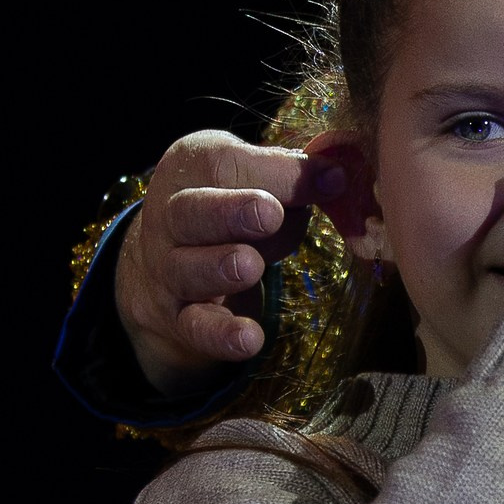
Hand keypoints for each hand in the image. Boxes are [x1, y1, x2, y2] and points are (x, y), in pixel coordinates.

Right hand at [113, 129, 349, 395]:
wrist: (166, 265)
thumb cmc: (229, 206)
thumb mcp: (253, 179)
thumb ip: (290, 177)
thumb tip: (338, 178)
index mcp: (190, 167)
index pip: (224, 163)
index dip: (277, 172)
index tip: (331, 179)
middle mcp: (168, 216)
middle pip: (191, 211)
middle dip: (231, 212)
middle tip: (270, 215)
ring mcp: (167, 269)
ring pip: (186, 269)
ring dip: (220, 267)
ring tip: (250, 267)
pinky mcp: (176, 317)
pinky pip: (195, 327)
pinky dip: (220, 335)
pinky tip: (250, 339)